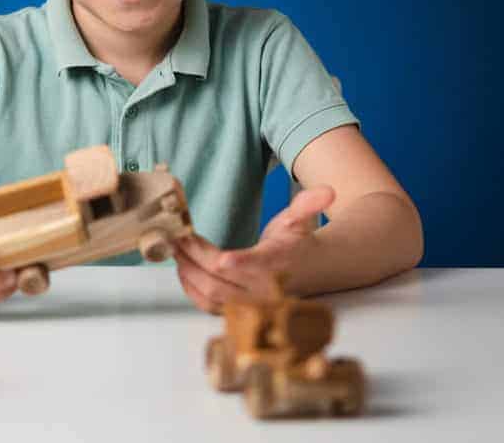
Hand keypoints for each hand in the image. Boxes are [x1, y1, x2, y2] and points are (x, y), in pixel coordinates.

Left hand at [174, 185, 334, 313]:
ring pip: (211, 295)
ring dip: (188, 272)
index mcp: (278, 265)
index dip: (241, 264)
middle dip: (194, 257)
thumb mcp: (300, 220)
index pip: (259, 266)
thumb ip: (308, 204)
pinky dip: (190, 288)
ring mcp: (249, 304)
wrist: (303, 274)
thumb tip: (328, 192)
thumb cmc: (296, 244)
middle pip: (221, 279)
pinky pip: (208, 306)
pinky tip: (182, 268)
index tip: (223, 259)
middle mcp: (264, 290)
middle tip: (177, 236)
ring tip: (175, 249)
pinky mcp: (236, 311)